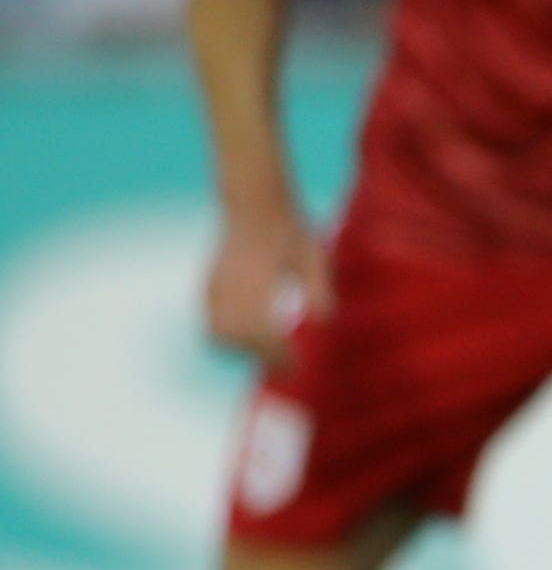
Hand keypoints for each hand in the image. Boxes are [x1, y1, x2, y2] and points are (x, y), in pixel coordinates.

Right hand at [202, 207, 319, 359]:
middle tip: (286, 364)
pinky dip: (224, 337)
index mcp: (257, 278)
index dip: (277, 353)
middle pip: (236, 336)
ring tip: (268, 354)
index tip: (295, 367)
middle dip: (259, 355)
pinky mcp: (208, 282)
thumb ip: (318, 287)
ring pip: (217, 331)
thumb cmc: (291, 229)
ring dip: (239, 350)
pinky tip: (248, 340)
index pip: (262, 329)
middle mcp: (231, 284)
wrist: (255, 202)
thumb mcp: (314, 254)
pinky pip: (209, 319)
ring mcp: (215, 283)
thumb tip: (324, 321)